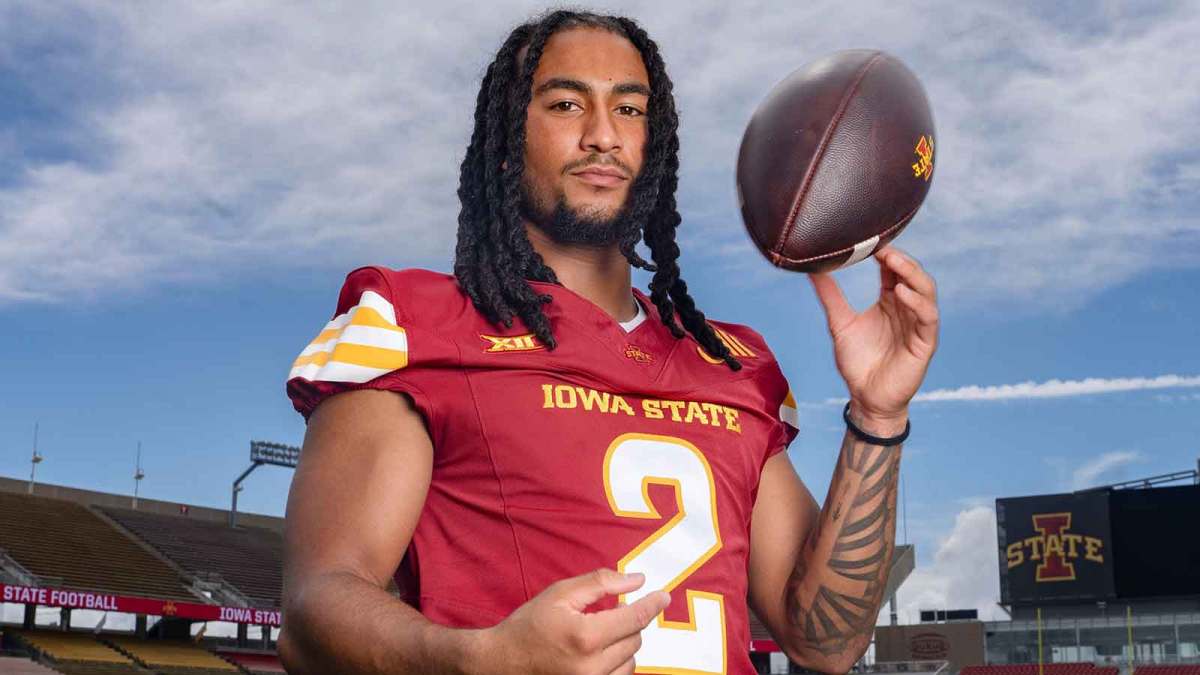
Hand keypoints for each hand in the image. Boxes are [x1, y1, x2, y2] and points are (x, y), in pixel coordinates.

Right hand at [473, 568, 670, 674]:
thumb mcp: (560, 594)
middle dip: (628, 622)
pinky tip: (598, 652)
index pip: (635, 619)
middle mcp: (592, 667)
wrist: (501, 663)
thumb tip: (637, 580)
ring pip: (630, 661)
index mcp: (585, 636)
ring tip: (599, 635)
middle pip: (634, 639)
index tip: (664, 596)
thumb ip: (601, 583)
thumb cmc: (529, 625)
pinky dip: (616, 663)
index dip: (653, 604)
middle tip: (610, 613)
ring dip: (623, 644)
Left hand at [808, 246, 938, 430]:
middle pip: (912, 275)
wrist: (866, 398)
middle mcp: (907, 308)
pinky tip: (901, 292)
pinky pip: (927, 317)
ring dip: (912, 273)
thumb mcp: (840, 323)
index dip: (885, 254)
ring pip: (925, 291)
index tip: (868, 240)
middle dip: (900, 259)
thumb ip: (830, 296)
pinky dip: (917, 302)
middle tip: (880, 246)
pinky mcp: (925, 342)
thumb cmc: (857, 362)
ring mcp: (918, 324)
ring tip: (893, 260)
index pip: (893, 270)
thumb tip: (812, 269)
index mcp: (890, 301)